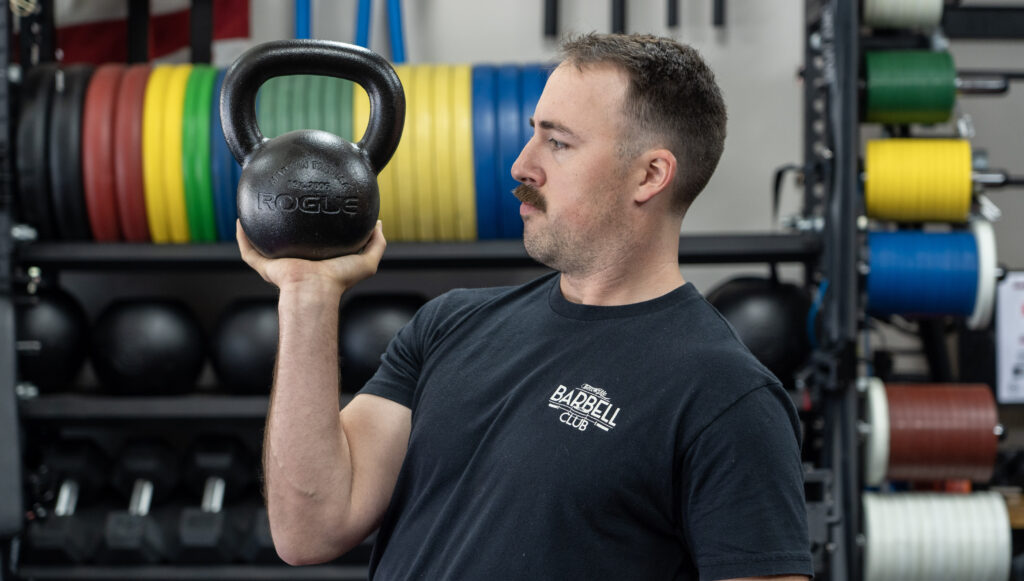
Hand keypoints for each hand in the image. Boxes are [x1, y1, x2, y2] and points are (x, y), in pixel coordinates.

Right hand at [236, 220, 386, 295]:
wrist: (316, 291)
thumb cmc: (340, 280)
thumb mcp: (368, 261)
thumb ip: (377, 243)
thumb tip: (378, 223)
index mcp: (315, 260)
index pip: (312, 241)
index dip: (312, 225)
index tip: (314, 206)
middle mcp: (295, 261)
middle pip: (286, 240)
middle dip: (283, 223)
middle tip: (283, 201)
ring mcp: (278, 264)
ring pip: (262, 243)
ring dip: (257, 228)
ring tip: (258, 206)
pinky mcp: (264, 267)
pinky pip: (248, 250)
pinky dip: (242, 237)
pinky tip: (240, 220)